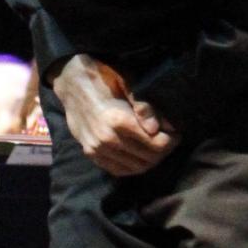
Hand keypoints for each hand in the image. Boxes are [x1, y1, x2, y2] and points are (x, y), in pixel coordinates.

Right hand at [51, 54, 178, 174]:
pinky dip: (134, 167)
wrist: (70, 83)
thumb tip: (162, 127)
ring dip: (151, 160)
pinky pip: (118, 170)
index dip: (171, 140)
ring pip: (135, 168)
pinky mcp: (91, 154)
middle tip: (169, 139)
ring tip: (156, 146)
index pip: (156, 144)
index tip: (176, 132)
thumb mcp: (127, 82)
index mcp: (118, 120)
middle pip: (148, 158)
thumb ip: (145, 105)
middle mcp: (107, 139)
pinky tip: (140, 155)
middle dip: (164, 151)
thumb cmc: (103, 76)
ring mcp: (97, 149)